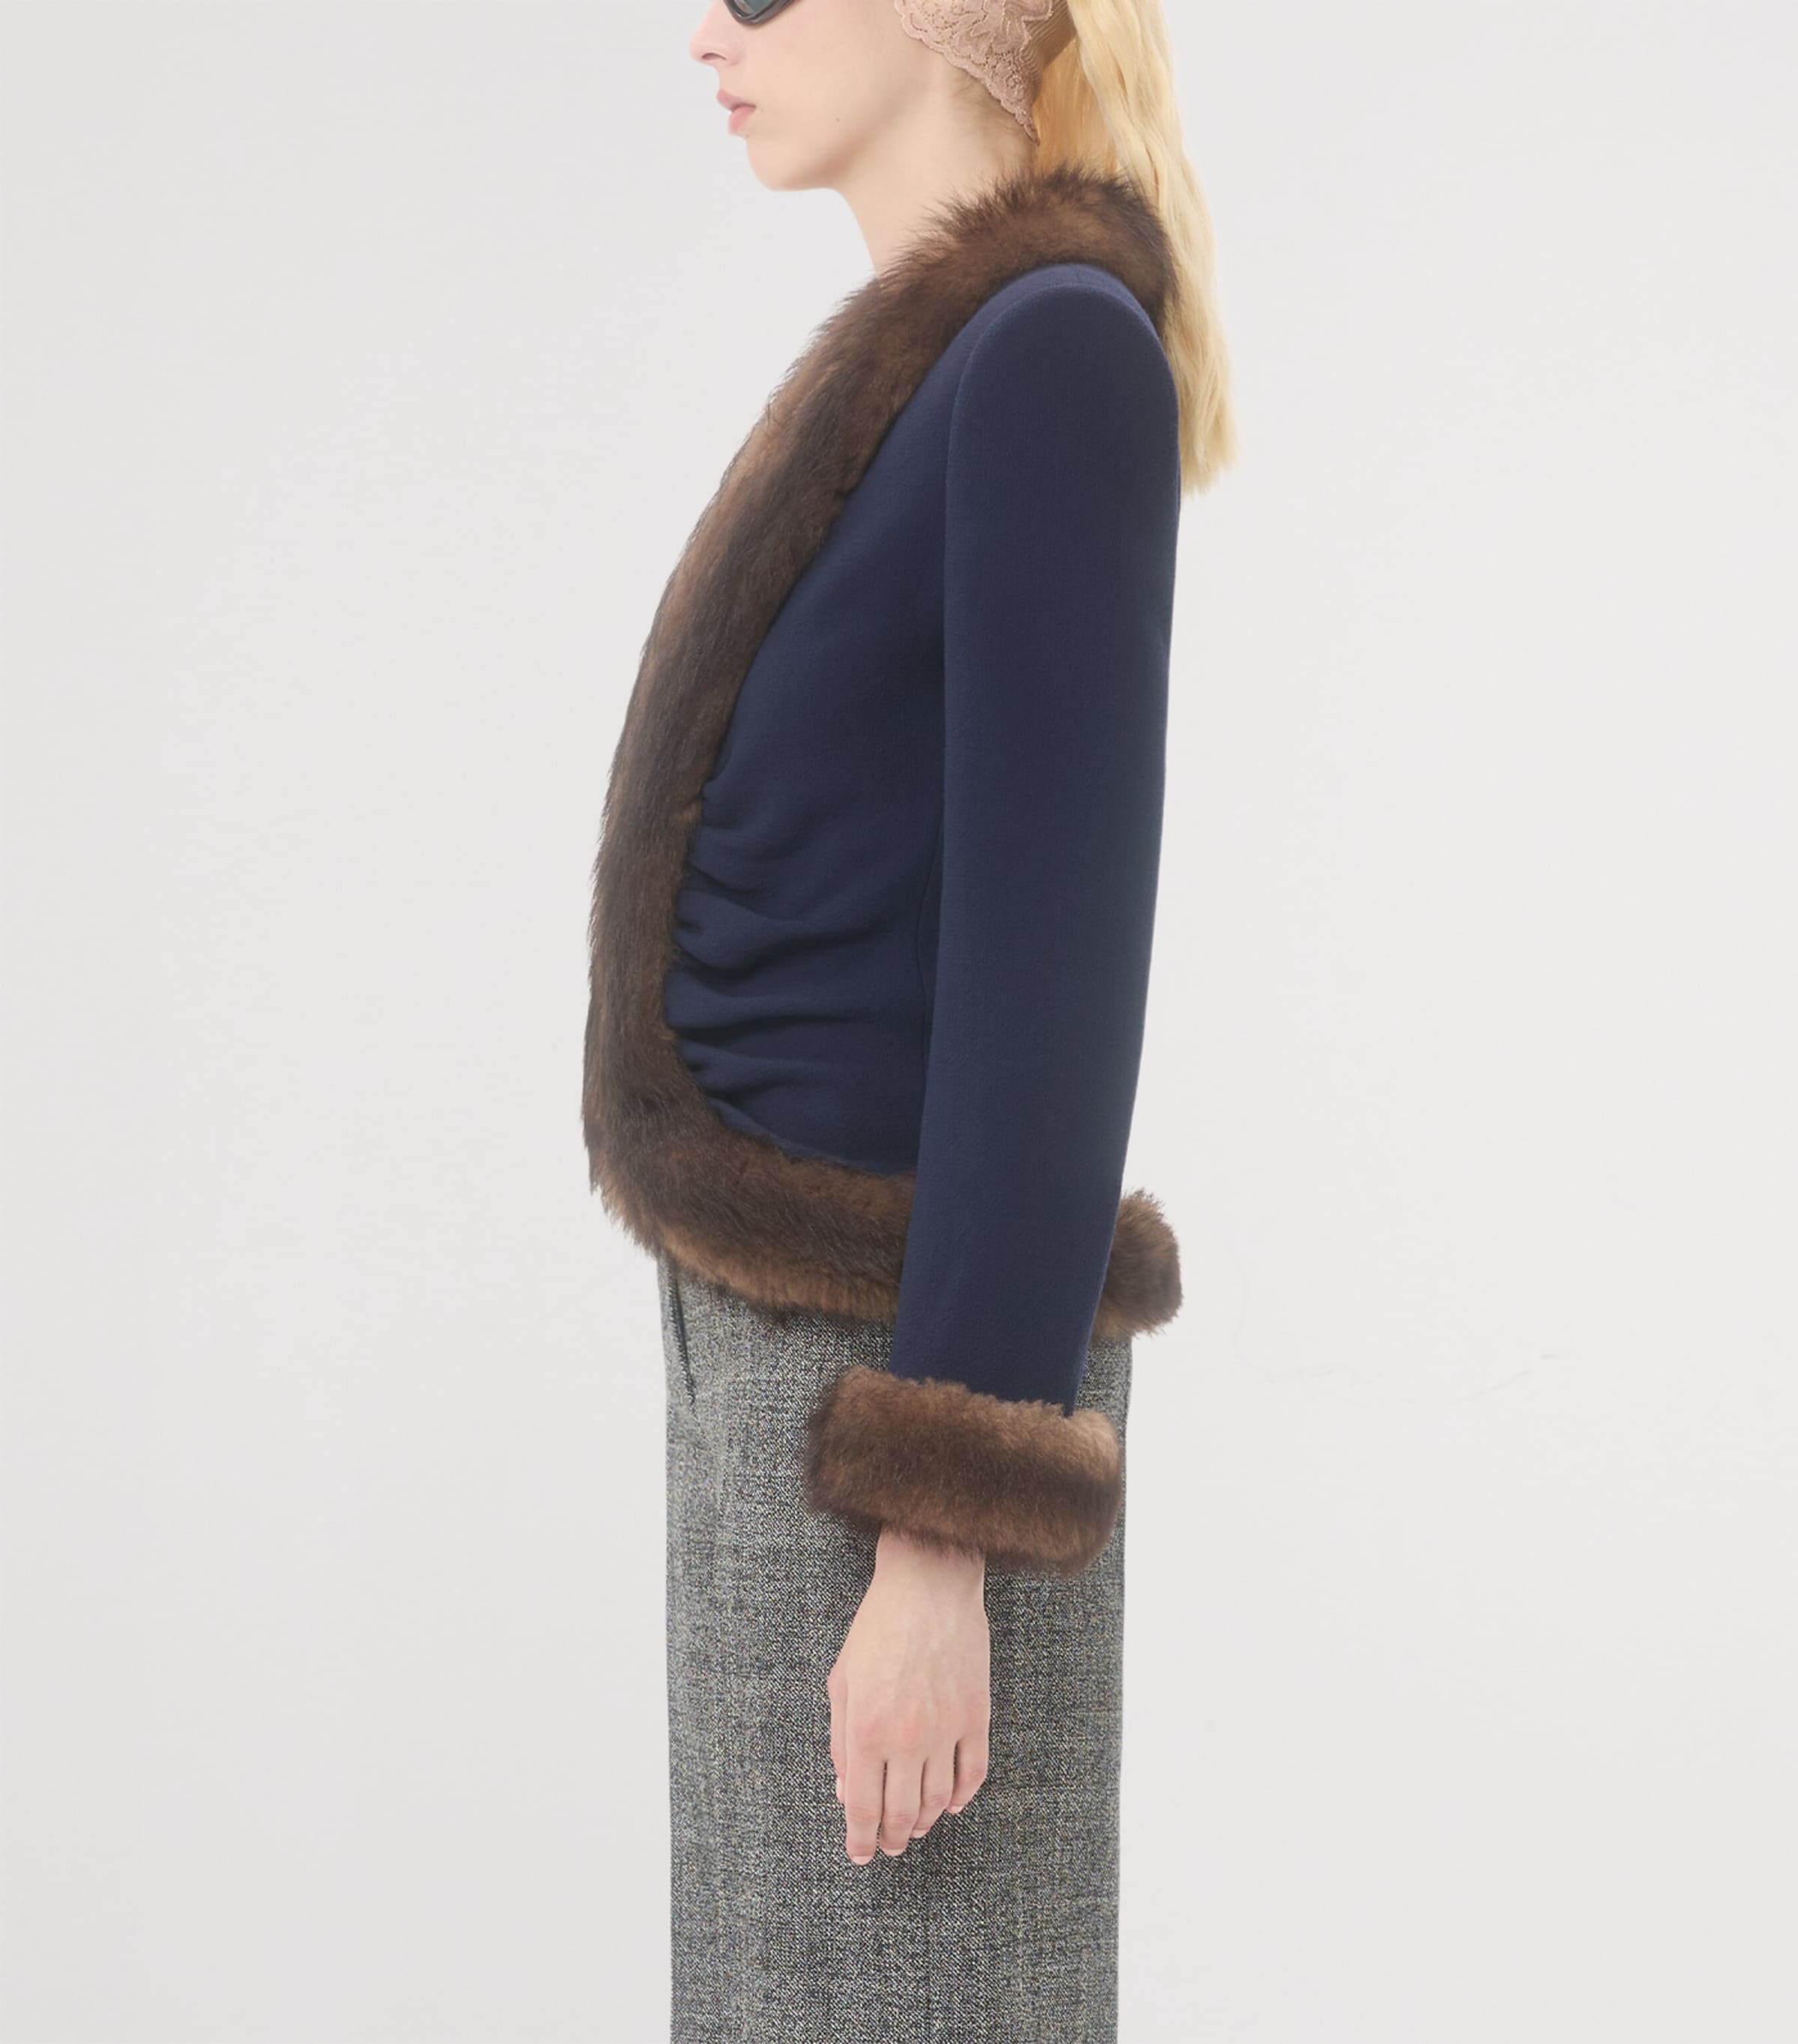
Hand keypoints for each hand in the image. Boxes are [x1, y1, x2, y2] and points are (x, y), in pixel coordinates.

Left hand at [826, 1524, 989, 1864]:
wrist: (929, 1588)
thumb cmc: (877, 1630)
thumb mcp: (843, 1683)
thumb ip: (841, 1742)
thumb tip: (845, 1791)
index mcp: (867, 1731)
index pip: (863, 1806)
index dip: (860, 1838)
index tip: (860, 1854)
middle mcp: (908, 1739)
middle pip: (901, 1812)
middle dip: (891, 1837)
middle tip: (888, 1846)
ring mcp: (946, 1731)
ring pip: (938, 1799)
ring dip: (923, 1821)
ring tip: (913, 1828)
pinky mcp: (976, 1717)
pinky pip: (973, 1773)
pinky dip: (961, 1797)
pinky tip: (949, 1804)